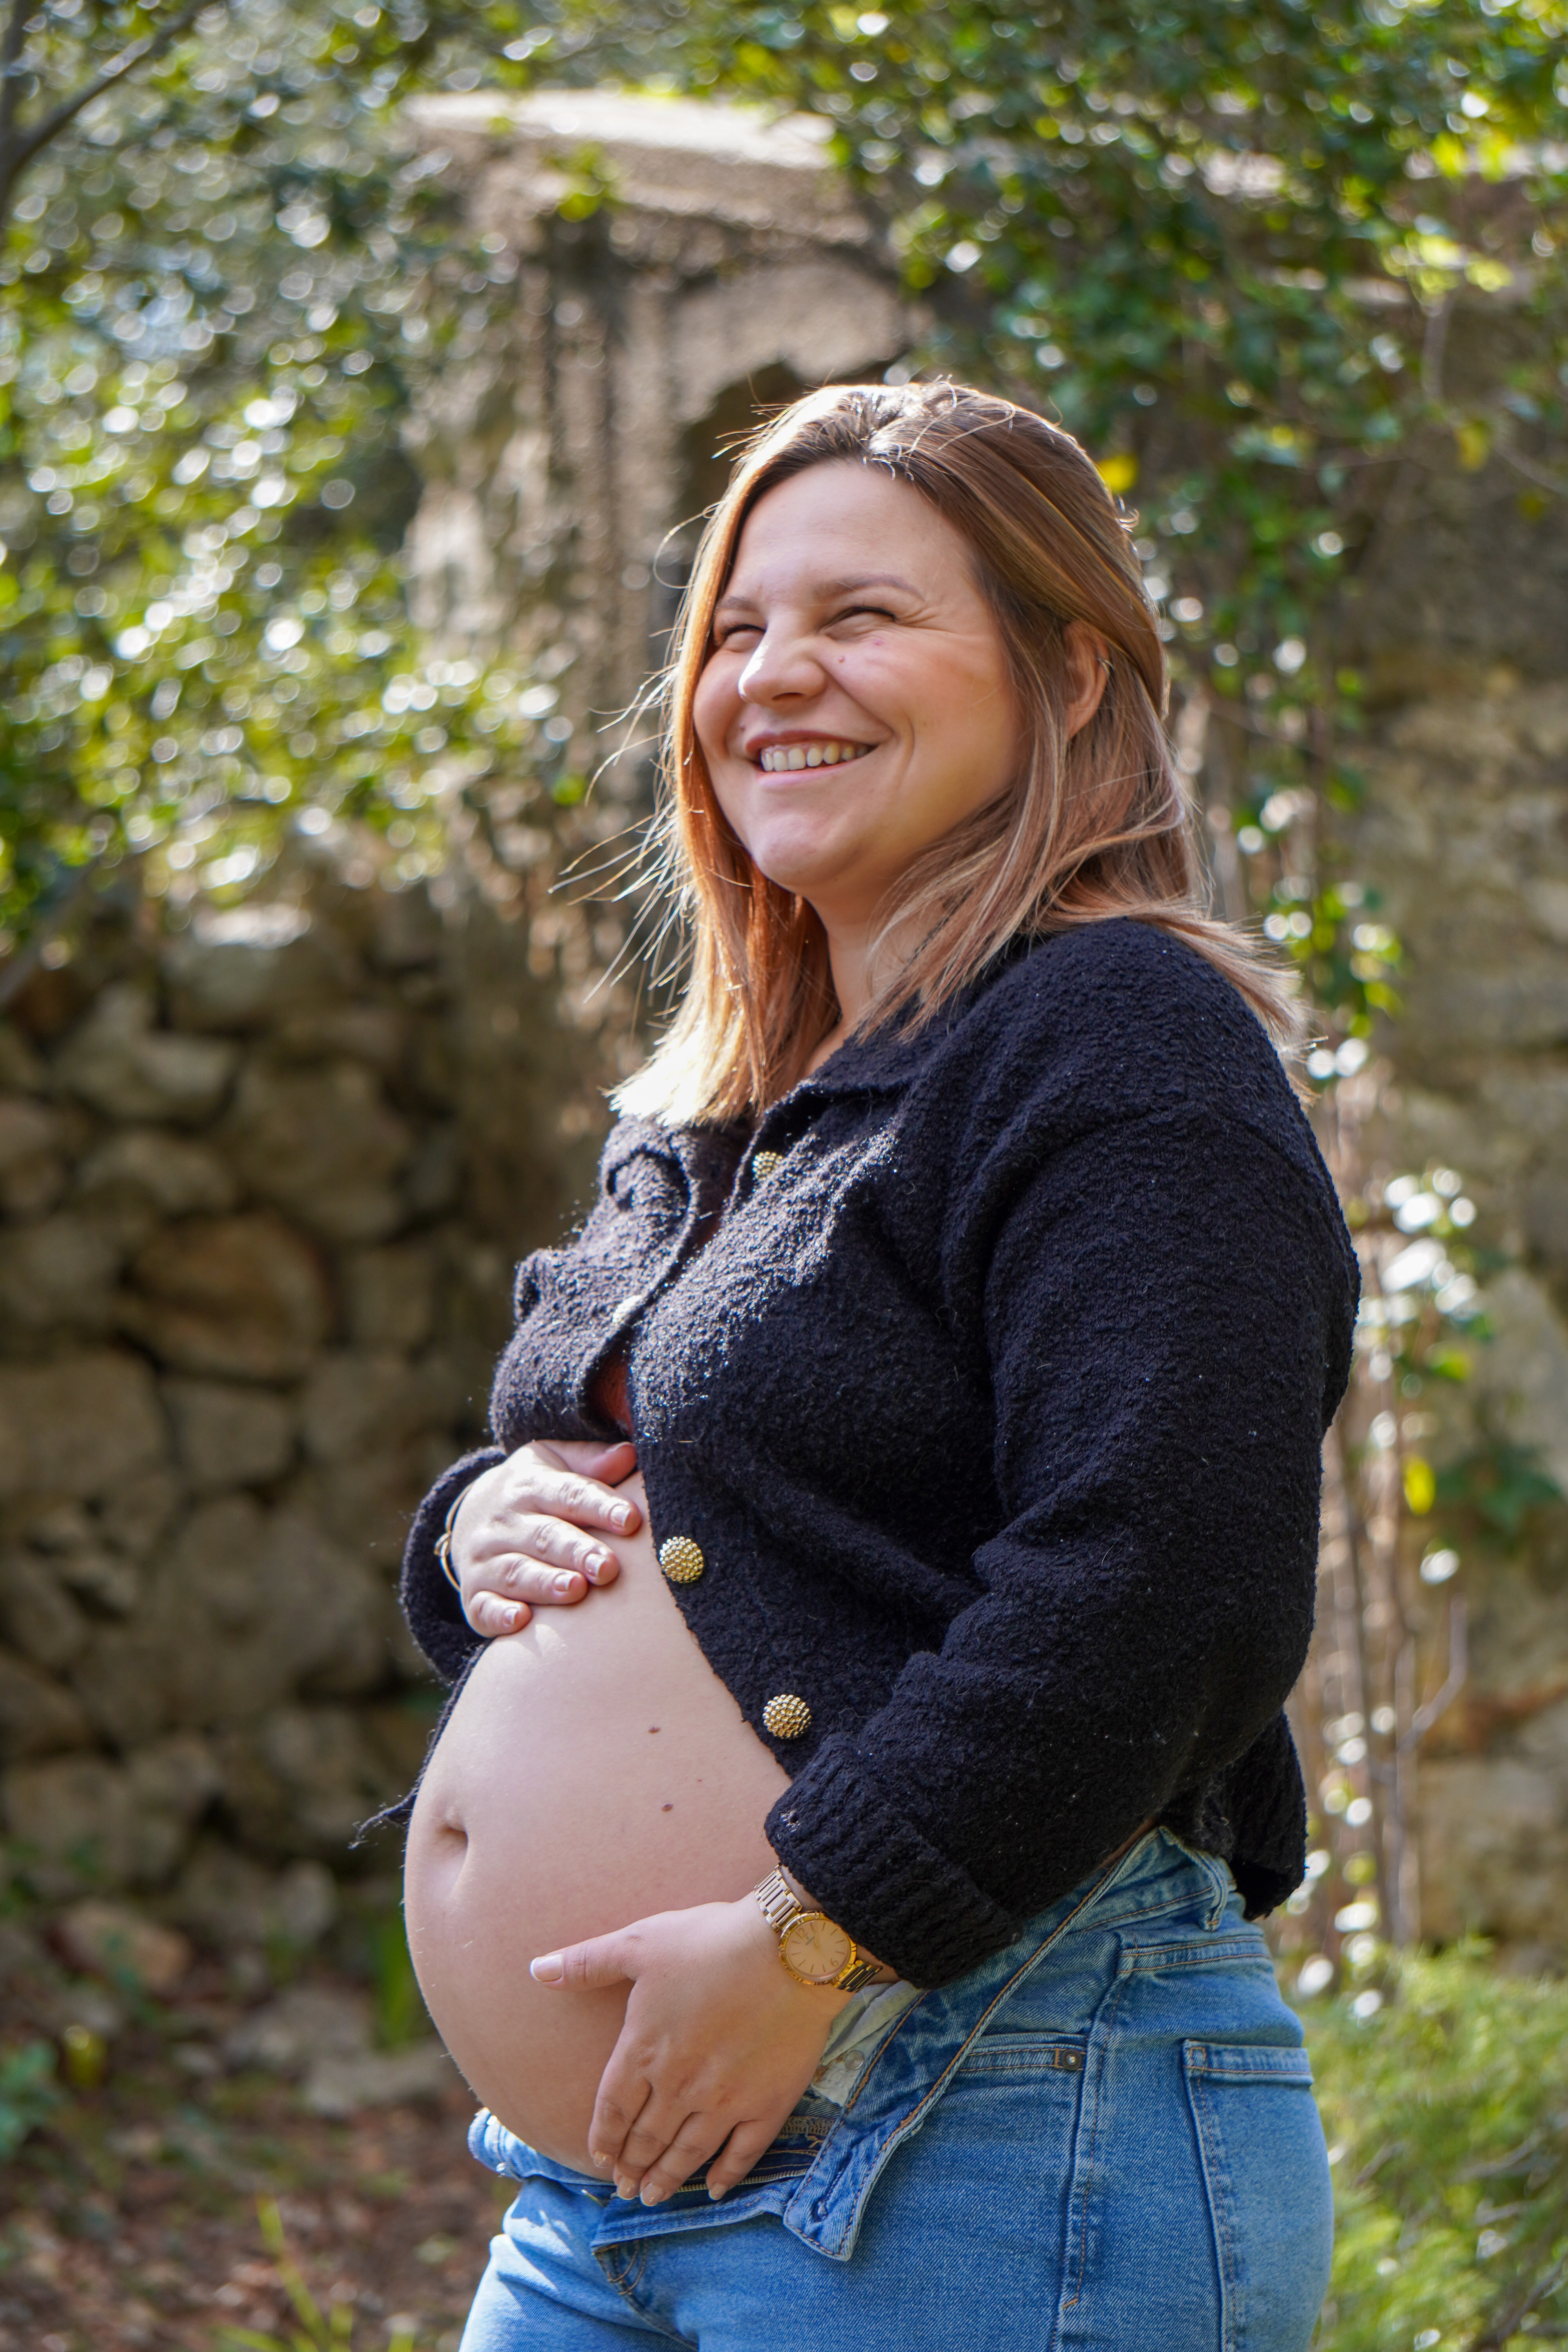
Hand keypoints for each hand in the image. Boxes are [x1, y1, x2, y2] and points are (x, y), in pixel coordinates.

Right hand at [450, 1440, 641, 1637]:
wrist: (470, 1514)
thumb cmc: (534, 1490)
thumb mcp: (555, 1463)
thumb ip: (591, 1461)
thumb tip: (629, 1455)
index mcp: (529, 1485)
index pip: (568, 1493)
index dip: (599, 1506)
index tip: (630, 1520)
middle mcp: (503, 1522)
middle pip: (544, 1536)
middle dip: (576, 1551)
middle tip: (608, 1567)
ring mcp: (484, 1559)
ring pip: (516, 1572)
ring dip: (546, 1583)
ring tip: (576, 1590)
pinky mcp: (474, 1596)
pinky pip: (484, 1607)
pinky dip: (500, 1615)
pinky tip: (521, 1621)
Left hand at [530, 1896, 847, 2204]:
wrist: (789, 1950)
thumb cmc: (711, 1940)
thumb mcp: (640, 1942)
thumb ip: (587, 1962)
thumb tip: (536, 1969)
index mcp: (645, 2049)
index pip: (614, 2107)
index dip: (604, 2137)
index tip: (599, 2158)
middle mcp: (679, 2085)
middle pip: (648, 2137)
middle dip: (632, 2165)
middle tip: (624, 2187)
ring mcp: (726, 2099)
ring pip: (688, 2152)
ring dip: (667, 2177)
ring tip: (653, 2196)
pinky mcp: (768, 2103)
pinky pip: (743, 2151)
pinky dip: (726, 2174)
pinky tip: (714, 2189)